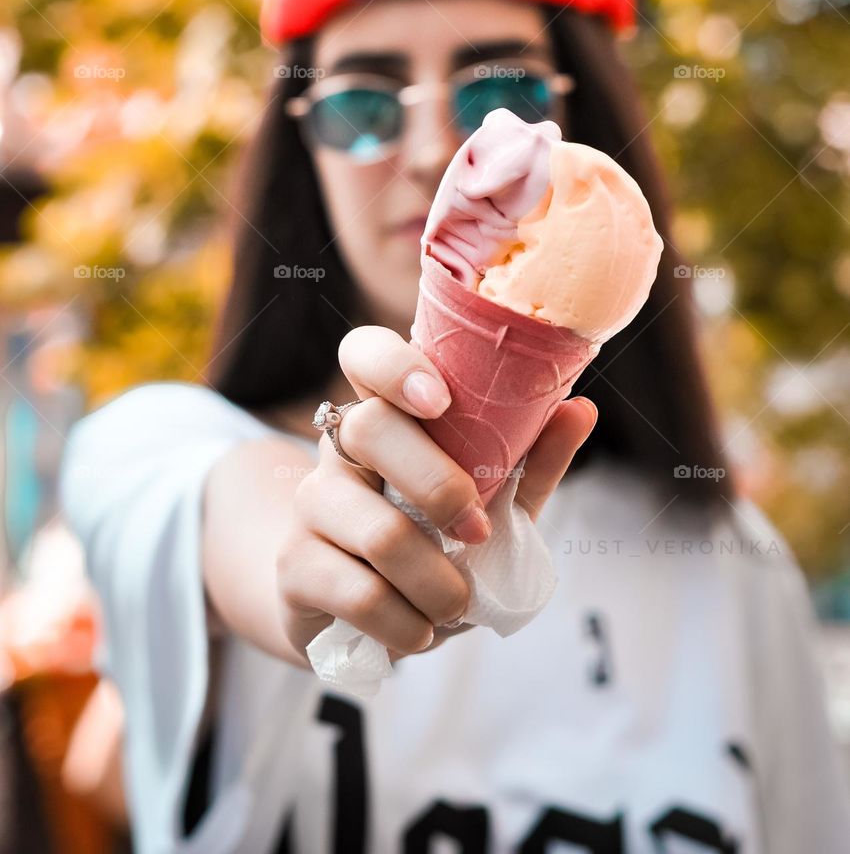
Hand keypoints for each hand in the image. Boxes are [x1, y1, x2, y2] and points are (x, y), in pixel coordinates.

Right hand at [276, 325, 596, 666]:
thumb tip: (581, 409)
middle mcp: (339, 448)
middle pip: (370, 428)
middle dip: (439, 486)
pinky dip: (408, 623)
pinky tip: (420, 630)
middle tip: (477, 532)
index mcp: (386, 414)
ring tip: (456, 603)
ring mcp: (310, 505)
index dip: (396, 365)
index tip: (440, 402)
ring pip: (376, 530)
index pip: (365, 353)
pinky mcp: (294, 567)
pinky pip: (360, 593)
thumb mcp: (490, 503)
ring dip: (436, 580)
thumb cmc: (430, 541)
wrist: (351, 613)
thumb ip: (530, 460)